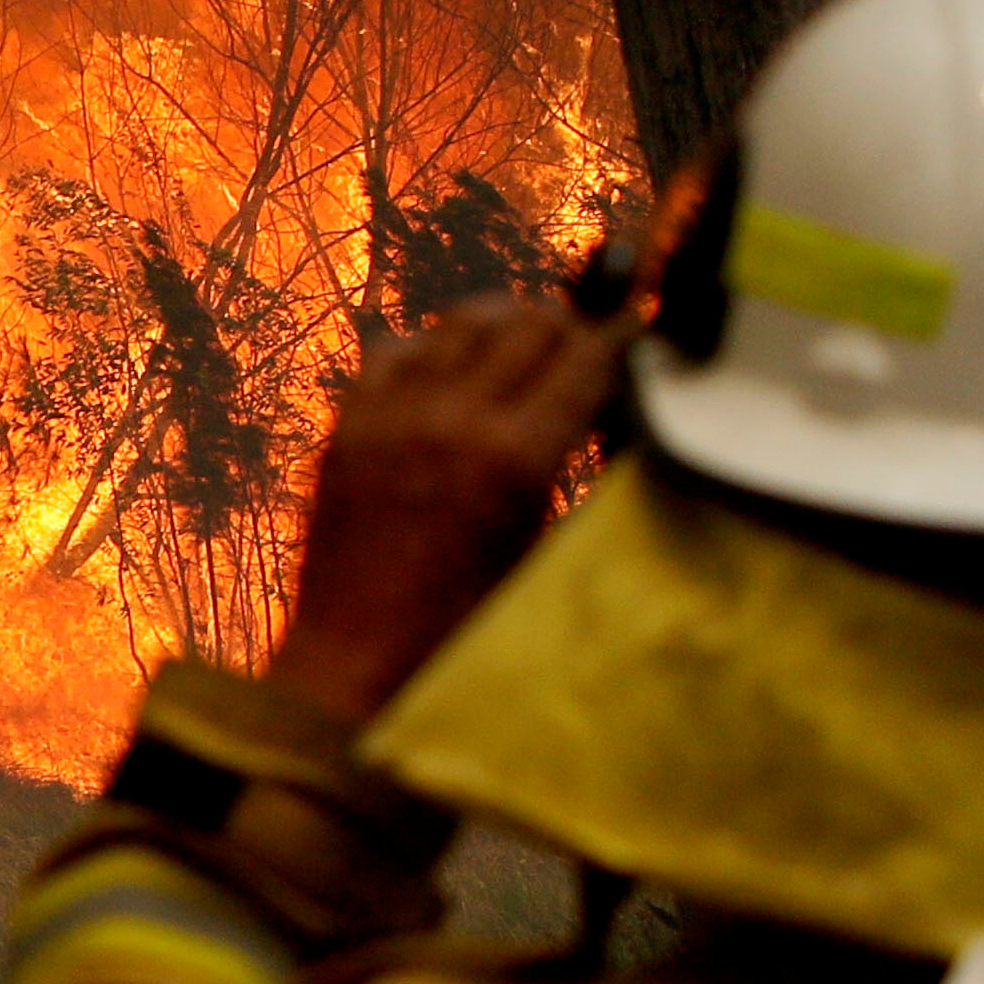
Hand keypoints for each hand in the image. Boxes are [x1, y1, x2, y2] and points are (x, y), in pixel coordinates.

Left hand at [261, 292, 631, 725]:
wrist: (358, 664)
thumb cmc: (467, 632)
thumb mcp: (544, 554)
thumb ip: (575, 474)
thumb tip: (608, 412)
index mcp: (516, 457)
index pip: (583, 357)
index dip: (616, 333)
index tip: (635, 319)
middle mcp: (453, 419)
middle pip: (528, 326)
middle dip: (567, 323)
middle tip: (586, 336)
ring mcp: (392, 415)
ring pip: (460, 323)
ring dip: (502, 324)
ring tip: (525, 342)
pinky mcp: (348, 425)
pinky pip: (394, 348)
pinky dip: (431, 345)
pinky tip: (451, 367)